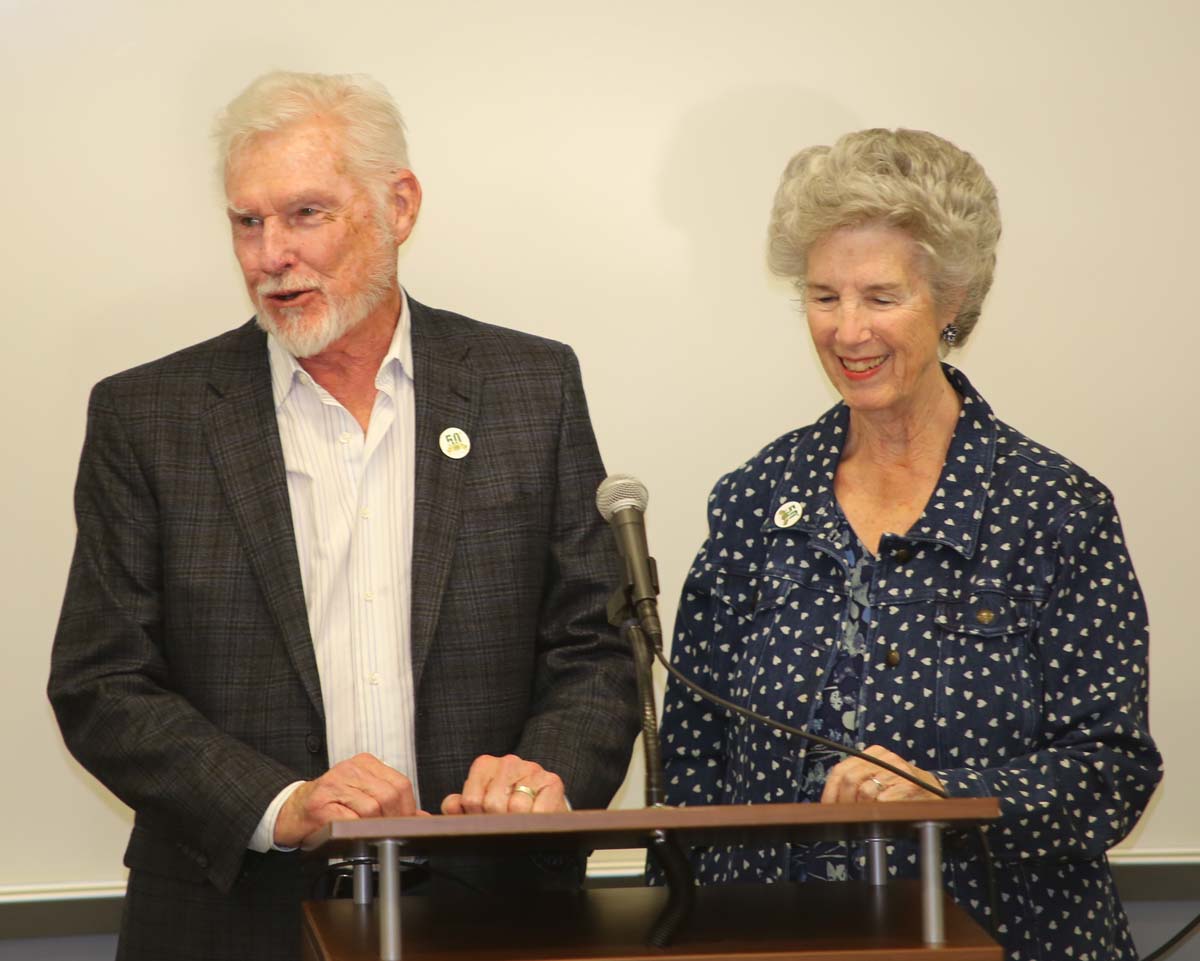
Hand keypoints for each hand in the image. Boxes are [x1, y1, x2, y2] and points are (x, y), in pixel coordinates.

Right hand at [274, 753, 419, 846]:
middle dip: (394, 820)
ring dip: (374, 828)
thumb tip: (422, 817)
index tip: (404, 824)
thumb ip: (392, 803)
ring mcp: (334, 784)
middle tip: (388, 835)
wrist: (291, 810)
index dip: (407, 809)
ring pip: (372, 808)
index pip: (400, 784)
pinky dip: (355, 832)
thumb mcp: (363, 796)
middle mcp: (350, 769)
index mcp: (365, 764)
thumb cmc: (329, 805)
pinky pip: (349, 820)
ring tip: (368, 836)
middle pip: (389, 795)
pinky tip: (351, 835)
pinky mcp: (320, 804)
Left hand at [441, 754, 566, 814]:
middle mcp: (509, 762)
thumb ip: (458, 806)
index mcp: (485, 765)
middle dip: (496, 821)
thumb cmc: (504, 809)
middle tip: (503, 824)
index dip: (476, 818)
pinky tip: (534, 819)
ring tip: (519, 821)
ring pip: (517, 807)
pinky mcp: (553, 781)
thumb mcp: (477, 807)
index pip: (471, 800)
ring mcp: (532, 769)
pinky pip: (539, 810)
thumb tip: (452, 806)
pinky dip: (535, 821)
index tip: (483, 820)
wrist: (540, 809)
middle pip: (493, 804)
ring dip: (518, 822)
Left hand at [820, 745, 945, 804]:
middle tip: (846, 815)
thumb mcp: (877, 777)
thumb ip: (856, 782)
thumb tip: (829, 800)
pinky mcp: (909, 785)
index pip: (840, 769)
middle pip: (849, 779)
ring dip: (861, 808)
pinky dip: (878, 810)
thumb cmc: (899, 788)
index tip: (827, 806)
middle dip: (843, 802)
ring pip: (864, 791)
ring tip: (866, 814)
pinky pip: (883, 800)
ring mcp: (897, 770)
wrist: (934, 791)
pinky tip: (881, 814)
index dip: (830, 791)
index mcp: (872, 753)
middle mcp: (884, 757)